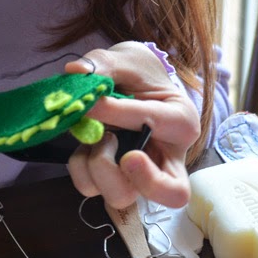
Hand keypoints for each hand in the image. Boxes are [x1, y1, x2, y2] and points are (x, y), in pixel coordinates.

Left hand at [65, 41, 199, 208]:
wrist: (132, 84)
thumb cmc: (138, 74)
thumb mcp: (126, 60)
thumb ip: (104, 64)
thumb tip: (76, 70)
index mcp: (181, 122)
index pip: (154, 125)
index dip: (116, 114)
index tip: (91, 103)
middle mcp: (169, 157)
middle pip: (171, 192)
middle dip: (140, 177)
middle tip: (123, 152)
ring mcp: (141, 175)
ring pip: (123, 196)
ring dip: (99, 167)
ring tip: (98, 138)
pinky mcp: (115, 180)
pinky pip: (92, 188)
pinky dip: (79, 168)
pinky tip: (85, 144)